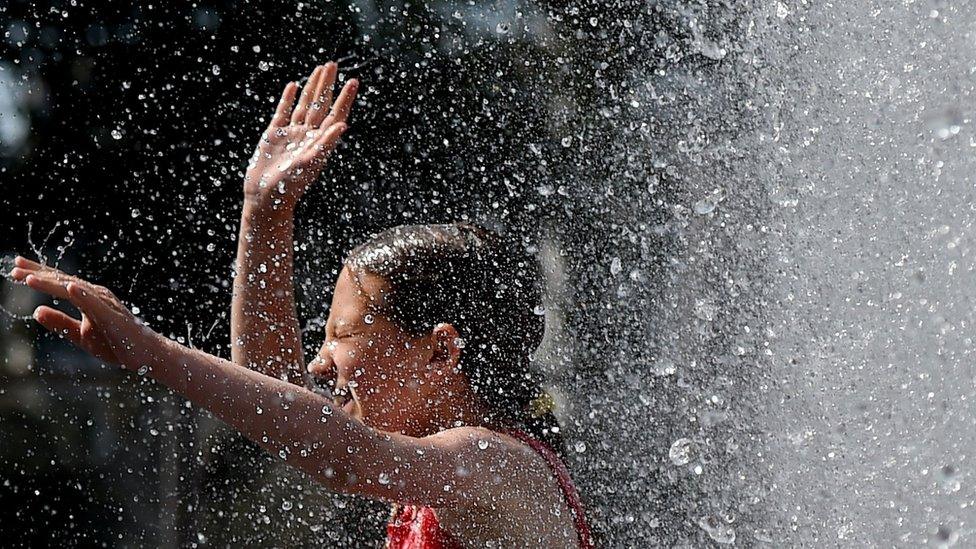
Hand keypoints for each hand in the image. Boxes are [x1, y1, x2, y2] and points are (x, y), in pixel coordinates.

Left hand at [8, 256, 162, 371]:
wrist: (145, 355)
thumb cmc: (116, 344)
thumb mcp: (80, 335)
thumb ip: (60, 322)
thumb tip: (36, 310)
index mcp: (88, 298)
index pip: (59, 283)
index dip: (38, 274)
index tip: (15, 267)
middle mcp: (96, 295)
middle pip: (63, 281)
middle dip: (38, 274)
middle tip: (14, 267)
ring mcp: (105, 304)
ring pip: (74, 289)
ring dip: (52, 282)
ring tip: (30, 278)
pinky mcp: (112, 316)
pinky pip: (95, 303)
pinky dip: (82, 295)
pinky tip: (69, 288)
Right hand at [244, 62, 357, 209]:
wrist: (265, 197)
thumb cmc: (290, 186)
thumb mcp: (310, 164)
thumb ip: (325, 144)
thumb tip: (343, 126)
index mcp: (320, 142)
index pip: (336, 115)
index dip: (345, 99)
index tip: (353, 81)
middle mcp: (308, 136)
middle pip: (321, 104)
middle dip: (327, 85)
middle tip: (333, 64)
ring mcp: (291, 134)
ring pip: (304, 105)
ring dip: (311, 87)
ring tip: (319, 69)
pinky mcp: (274, 135)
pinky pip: (283, 112)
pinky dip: (288, 99)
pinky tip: (293, 86)